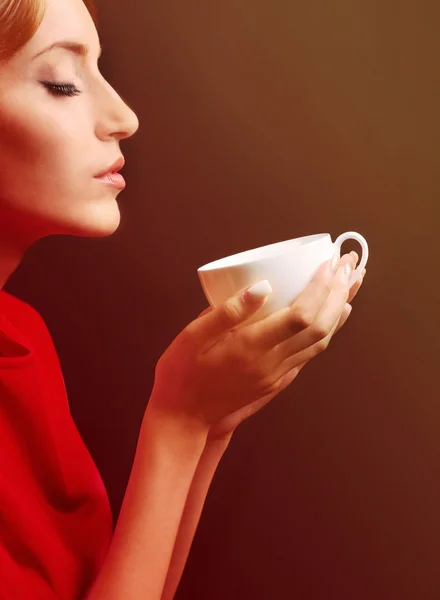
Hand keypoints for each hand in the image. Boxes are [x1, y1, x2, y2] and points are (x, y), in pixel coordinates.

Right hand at [148, 252, 365, 440]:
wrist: (182, 418)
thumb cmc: (180, 373)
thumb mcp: (192, 336)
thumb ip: (227, 312)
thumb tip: (262, 286)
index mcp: (249, 348)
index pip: (299, 316)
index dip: (319, 288)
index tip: (328, 263)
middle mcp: (270, 363)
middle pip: (320, 328)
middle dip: (338, 294)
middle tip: (348, 266)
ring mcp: (275, 375)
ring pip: (320, 342)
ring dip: (339, 312)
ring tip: (350, 284)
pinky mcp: (275, 381)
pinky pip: (310, 354)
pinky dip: (327, 331)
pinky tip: (333, 316)